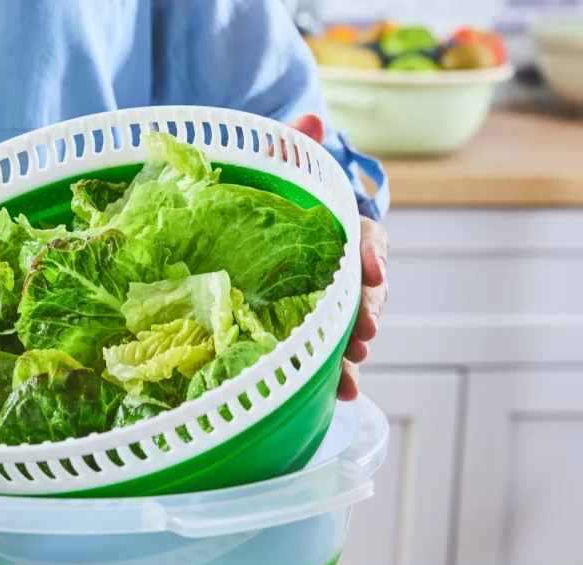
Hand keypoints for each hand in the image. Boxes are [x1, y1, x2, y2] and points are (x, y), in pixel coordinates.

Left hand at [285, 115, 389, 400]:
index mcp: (338, 226)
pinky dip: (336, 374)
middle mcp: (341, 264)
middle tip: (362, 336)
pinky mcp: (308, 325)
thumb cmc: (269, 196)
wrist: (242, 224)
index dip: (370, 255)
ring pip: (350, 323)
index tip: (374, 273)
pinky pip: (327, 350)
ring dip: (352, 350)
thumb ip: (293, 147)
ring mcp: (327, 298)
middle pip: (366, 288)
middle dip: (367, 312)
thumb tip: (311, 117)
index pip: (364, 237)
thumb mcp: (276, 168)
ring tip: (350, 377)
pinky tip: (342, 395)